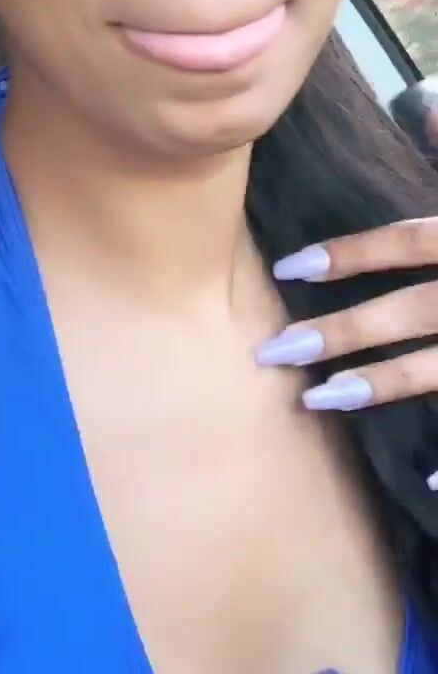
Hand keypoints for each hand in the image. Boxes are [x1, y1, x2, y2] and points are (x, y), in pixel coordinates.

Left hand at [254, 219, 437, 483]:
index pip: (407, 242)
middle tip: (275, 350)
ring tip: (317, 399)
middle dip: (342, 331)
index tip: (284, 269)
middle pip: (410, 310)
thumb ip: (431, 234)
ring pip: (437, 368)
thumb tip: (394, 213)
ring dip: (380, 385)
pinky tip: (426, 483)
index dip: (349, 253)